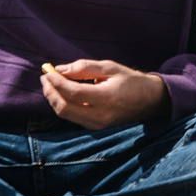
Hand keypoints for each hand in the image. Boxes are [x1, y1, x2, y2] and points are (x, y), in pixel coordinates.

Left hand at [41, 58, 169, 129]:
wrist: (150, 101)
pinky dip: (63, 105)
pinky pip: (72, 117)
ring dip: (54, 99)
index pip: (73, 92)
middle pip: (64, 107)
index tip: (48, 71)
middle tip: (45, 77)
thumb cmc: (131, 80)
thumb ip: (85, 68)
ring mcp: (97, 125)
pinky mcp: (95, 128)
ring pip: (65, 114)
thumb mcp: (111, 68)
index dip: (56, 82)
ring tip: (50, 84)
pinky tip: (62, 94)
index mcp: (106, 98)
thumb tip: (59, 70)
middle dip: (50, 92)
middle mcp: (100, 116)